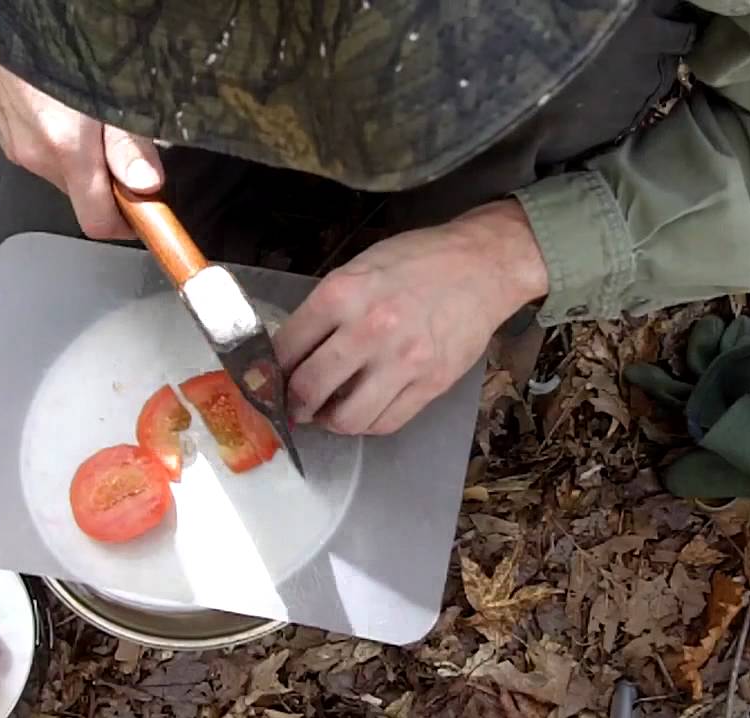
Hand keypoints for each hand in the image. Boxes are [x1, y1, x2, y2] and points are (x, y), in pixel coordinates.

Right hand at [0, 23, 162, 238]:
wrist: (1, 8)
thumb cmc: (54, 38)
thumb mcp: (109, 92)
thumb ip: (128, 143)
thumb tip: (147, 185)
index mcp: (64, 150)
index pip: (98, 223)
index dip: (130, 223)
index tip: (150, 214)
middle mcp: (35, 154)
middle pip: (84, 198)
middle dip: (111, 183)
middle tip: (130, 147)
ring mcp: (15, 142)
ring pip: (64, 174)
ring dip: (87, 159)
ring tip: (97, 118)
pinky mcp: (4, 129)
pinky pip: (43, 151)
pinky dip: (64, 142)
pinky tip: (69, 108)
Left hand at [273, 199, 548, 434]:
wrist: (483, 265)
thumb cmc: (419, 260)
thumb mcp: (360, 267)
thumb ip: (327, 307)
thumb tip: (294, 351)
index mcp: (342, 294)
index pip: (286, 348)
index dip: (268, 372)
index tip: (266, 382)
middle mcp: (368, 329)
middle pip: (309, 388)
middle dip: (293, 404)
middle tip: (293, 405)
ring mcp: (402, 361)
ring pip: (347, 418)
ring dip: (329, 421)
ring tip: (329, 412)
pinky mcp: (431, 383)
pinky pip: (386, 422)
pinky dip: (367, 424)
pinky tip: (364, 409)